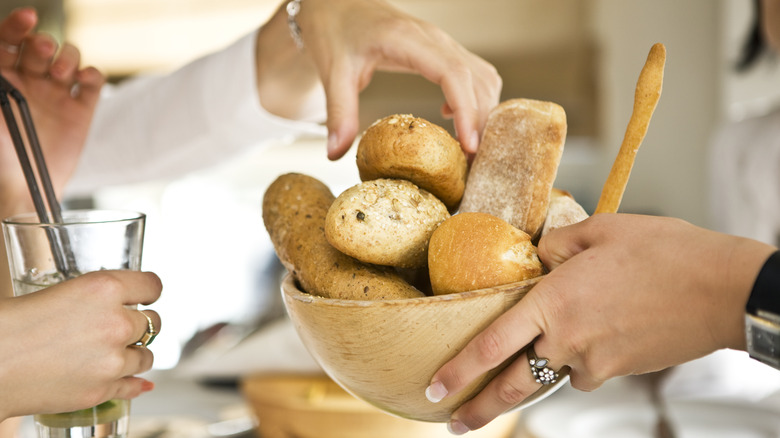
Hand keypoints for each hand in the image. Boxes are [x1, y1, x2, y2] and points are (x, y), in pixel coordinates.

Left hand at [0, 7, 103, 210]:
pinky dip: (90, 74)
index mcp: (2, 78)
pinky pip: (91, 82)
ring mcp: (56, 95)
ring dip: (67, 58)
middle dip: (43, 44)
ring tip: (61, 75)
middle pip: (41, 46)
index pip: (9, 40)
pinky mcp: (80, 110)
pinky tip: (81, 81)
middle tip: (42, 54)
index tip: (27, 17)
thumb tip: (1, 47)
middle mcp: (29, 82)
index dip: (17, 26)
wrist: (23, 186)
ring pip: (68, 58)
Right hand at [0, 270, 161, 420]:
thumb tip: (127, 303)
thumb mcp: (63, 291)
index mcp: (104, 288)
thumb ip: (99, 297)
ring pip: (147, 356)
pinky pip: (134, 385)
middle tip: (122, 326)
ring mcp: (112, 360)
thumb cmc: (14, 323)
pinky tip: (138, 381)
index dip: (149, 292)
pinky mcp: (102, 389)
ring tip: (115, 352)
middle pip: (153, 322)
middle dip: (139, 324)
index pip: (153, 286)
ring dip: (135, 353)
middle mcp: (116, 323)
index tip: (147, 296)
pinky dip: (134, 382)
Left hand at [256, 0, 501, 159]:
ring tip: (469, 148)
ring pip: (481, 76)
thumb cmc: (335, 31)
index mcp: (409, 40)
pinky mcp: (441, 49)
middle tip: (473, 161)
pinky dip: (475, 99)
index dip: (467, 111)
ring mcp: (441, 42)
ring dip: (483, 111)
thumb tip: (334, 155)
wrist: (337, 4)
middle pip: (476, 79)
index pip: (453, 74)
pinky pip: (473, 73)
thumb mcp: (333, 72)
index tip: (469, 146)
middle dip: (481, 121)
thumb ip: (339, 112)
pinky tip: (452, 118)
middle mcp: (434, 39)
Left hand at [427, 214, 776, 433]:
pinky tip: (594, 338)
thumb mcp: (601, 230)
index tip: (434, 387)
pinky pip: (584, 372)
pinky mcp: (619, 372)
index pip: (490, 344)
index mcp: (553, 301)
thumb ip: (557, 245)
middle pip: (511, 385)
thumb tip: (538, 256)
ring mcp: (594, 361)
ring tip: (510, 389)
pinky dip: (578, 361)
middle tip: (454, 423)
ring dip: (529, 382)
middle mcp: (567, 339)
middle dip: (478, 409)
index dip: (458, 370)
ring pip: (550, 376)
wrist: (723, 289)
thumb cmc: (663, 251)